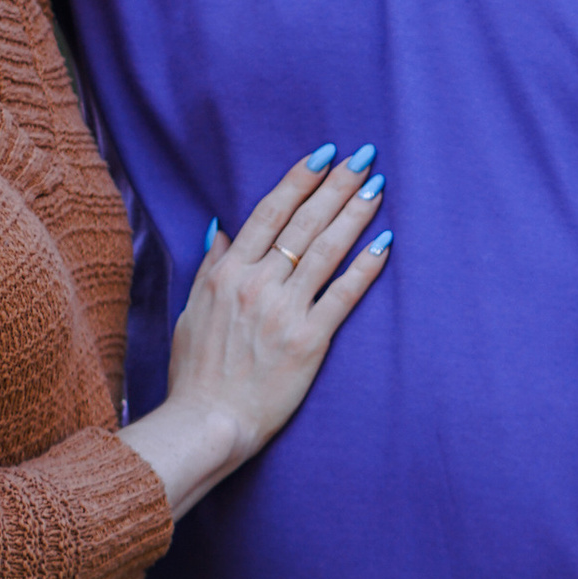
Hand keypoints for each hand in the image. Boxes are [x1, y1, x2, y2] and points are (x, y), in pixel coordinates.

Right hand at [123, 146, 390, 517]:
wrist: (207, 423)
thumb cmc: (195, 373)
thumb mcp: (191, 311)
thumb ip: (210, 268)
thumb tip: (220, 231)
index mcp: (227, 273)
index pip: (269, 212)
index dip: (300, 180)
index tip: (323, 155)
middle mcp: (256, 284)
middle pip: (304, 223)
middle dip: (337, 185)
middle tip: (364, 156)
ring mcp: (284, 311)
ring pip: (327, 250)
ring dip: (355, 214)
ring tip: (378, 187)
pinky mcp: (309, 341)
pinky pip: (343, 295)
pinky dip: (366, 267)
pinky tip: (386, 243)